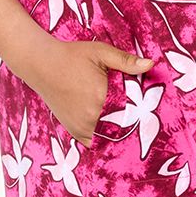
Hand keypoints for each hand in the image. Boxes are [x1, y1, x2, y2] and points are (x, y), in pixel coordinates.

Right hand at [35, 38, 152, 147]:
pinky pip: (95, 143)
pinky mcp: (75, 131)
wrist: (42, 65)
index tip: (153, 114)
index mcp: (101, 98)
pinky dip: (105, 139)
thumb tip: (151, 64)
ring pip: (110, 138)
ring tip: (134, 130)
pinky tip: (114, 133)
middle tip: (148, 124)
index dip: (144, 114)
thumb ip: (126, 61)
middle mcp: (91, 118)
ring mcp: (82, 127)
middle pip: (123, 128)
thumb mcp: (101, 53)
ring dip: (120, 134)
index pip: (133, 113)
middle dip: (134, 125)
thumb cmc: (72, 57)